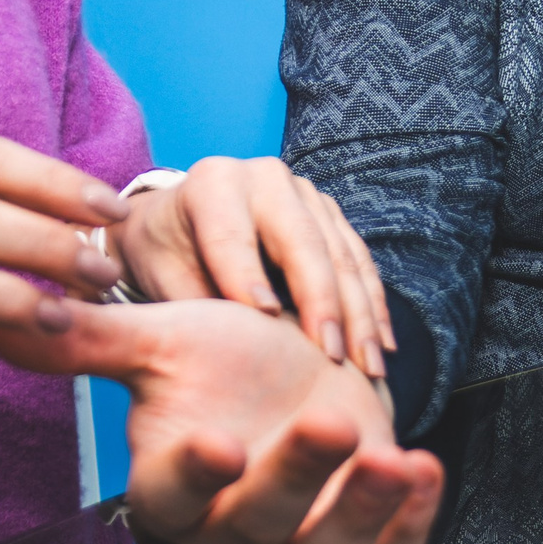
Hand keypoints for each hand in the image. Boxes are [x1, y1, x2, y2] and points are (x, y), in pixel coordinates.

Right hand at [0, 299, 443, 543]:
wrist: (305, 382)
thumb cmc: (227, 363)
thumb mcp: (166, 341)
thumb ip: (94, 339)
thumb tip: (6, 319)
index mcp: (171, 495)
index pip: (173, 501)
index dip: (195, 477)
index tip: (218, 440)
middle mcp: (228, 543)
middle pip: (255, 530)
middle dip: (295, 478)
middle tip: (326, 420)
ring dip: (362, 516)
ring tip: (398, 461)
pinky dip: (411, 527)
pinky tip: (427, 469)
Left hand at [109, 157, 393, 374]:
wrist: (179, 226)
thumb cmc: (166, 257)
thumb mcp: (161, 277)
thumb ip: (191, 304)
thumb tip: (228, 344)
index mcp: (212, 184)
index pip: (234, 237)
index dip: (249, 278)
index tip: (267, 321)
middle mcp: (264, 177)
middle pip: (302, 242)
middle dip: (322, 303)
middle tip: (333, 357)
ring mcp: (304, 192)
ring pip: (341, 254)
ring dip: (359, 314)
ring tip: (369, 366)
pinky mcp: (330, 214)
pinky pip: (359, 261)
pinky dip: (371, 305)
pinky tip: (381, 345)